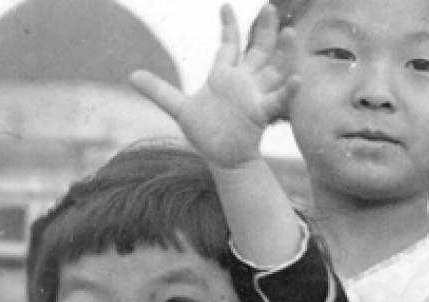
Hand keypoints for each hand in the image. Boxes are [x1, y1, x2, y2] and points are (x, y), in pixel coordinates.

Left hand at [130, 5, 293, 169]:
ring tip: (289, 32)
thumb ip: (159, 91)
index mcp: (224, 76)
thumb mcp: (179, 109)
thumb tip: (132, 76)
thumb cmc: (206, 134)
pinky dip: (288, 90)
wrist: (223, 159)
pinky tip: (297, 78)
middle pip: (258, 50)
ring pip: (274, 69)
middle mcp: (244, 83)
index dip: (228, 26)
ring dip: (283, 52)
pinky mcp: (261, 114)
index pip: (229, 45)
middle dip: (264, 29)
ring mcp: (255, 96)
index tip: (226, 5)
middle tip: (270, 7)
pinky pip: (278, 100)